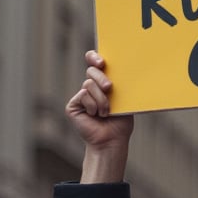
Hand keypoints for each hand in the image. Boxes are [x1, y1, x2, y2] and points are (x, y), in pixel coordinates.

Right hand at [66, 51, 133, 181]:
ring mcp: (81, 97)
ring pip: (88, 84)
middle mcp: (90, 88)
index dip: (94, 57)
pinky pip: (83, 95)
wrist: (112, 139)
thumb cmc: (120, 121)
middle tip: (109, 88)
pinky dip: (93, 105)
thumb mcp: (124, 98)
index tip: (102, 62)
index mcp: (102, 83)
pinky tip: (95, 115)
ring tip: (105, 112)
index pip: (94, 63)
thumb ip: (119, 83)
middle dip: (101, 77)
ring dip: (101, 99)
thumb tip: (121, 68)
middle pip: (91, 70)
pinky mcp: (73, 105)